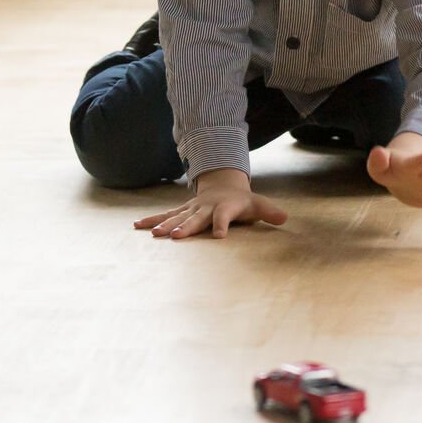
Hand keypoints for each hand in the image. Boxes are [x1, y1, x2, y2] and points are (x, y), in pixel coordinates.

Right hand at [133, 168, 287, 239]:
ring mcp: (191, 209)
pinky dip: (151, 220)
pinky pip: (165, 216)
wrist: (223, 186)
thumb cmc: (242, 201)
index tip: (220, 236)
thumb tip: (285, 218)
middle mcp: (205, 208)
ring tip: (153, 234)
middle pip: (195, 219)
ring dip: (164, 225)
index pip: (224, 217)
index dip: (222, 225)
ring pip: (176, 217)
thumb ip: (270, 211)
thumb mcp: (258, 205)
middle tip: (175, 236)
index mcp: (224, 208)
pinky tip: (137, 226)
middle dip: (186, 227)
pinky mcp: (181, 212)